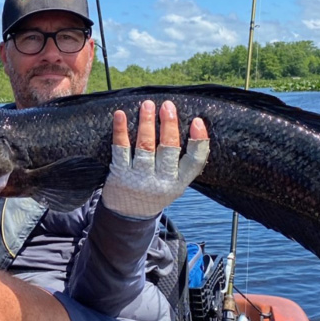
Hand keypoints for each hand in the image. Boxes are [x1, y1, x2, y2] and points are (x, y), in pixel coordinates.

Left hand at [101, 99, 209, 218]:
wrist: (127, 216)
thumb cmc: (153, 192)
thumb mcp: (174, 184)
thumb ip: (180, 163)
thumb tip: (190, 127)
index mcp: (178, 183)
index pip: (194, 162)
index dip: (199, 141)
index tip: (197, 121)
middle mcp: (161, 181)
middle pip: (168, 150)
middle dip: (169, 125)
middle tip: (167, 106)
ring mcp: (140, 178)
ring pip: (145, 146)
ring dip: (146, 123)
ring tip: (147, 105)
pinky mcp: (120, 173)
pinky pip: (121, 148)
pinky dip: (121, 130)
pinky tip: (120, 115)